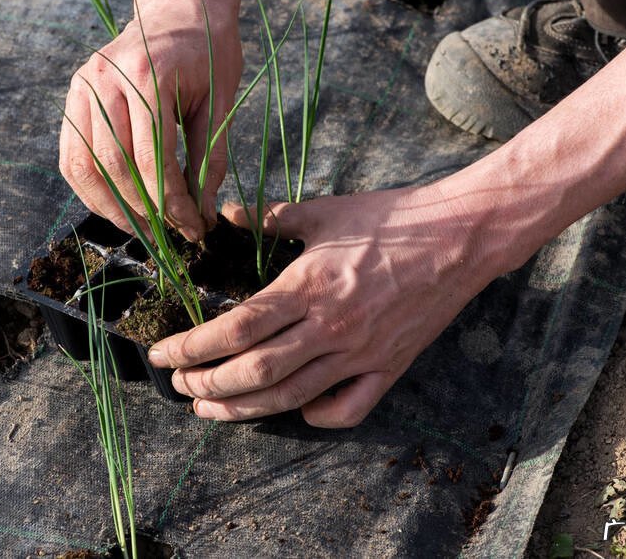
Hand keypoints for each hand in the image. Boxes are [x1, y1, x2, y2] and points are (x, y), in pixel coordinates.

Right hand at [59, 0, 241, 241]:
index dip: (172, 203)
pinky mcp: (74, 93)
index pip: (154, 159)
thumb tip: (200, 215)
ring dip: (111, 207)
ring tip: (142, 228)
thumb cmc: (209, 52)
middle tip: (170, 235)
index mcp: (147, 76)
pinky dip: (90, 187)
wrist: (182, 4)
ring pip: (85, 165)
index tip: (192, 229)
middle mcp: (106, 78)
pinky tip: (115, 205)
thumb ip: (208, 158)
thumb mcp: (220, 102)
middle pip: (116, 166)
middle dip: (144, 210)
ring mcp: (84, 84)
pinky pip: (71, 154)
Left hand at [146, 185, 501, 426]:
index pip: (236, 328)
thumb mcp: (325, 210)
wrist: (462, 235)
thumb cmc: (392, 218)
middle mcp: (331, 327)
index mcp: (308, 286)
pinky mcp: (390, 366)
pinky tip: (294, 411)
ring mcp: (362, 353)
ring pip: (291, 397)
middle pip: (254, 372)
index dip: (192, 347)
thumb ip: (271, 217)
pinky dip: (317, 416)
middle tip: (179, 386)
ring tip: (209, 410)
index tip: (163, 354)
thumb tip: (226, 214)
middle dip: (207, 385)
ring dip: (243, 409)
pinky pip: (349, 408)